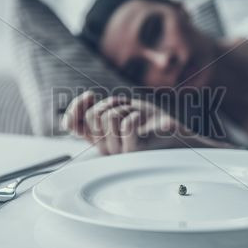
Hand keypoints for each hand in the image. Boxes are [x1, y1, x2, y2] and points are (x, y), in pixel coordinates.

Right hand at [62, 91, 200, 154]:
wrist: (174, 134)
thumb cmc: (148, 121)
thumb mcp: (122, 109)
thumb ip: (102, 108)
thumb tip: (85, 97)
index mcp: (99, 138)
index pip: (73, 125)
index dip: (76, 108)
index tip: (90, 95)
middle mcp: (105, 147)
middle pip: (93, 116)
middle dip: (111, 103)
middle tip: (126, 107)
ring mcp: (119, 151)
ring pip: (108, 117)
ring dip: (126, 108)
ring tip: (136, 115)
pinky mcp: (135, 151)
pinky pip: (126, 125)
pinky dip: (136, 114)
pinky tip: (143, 120)